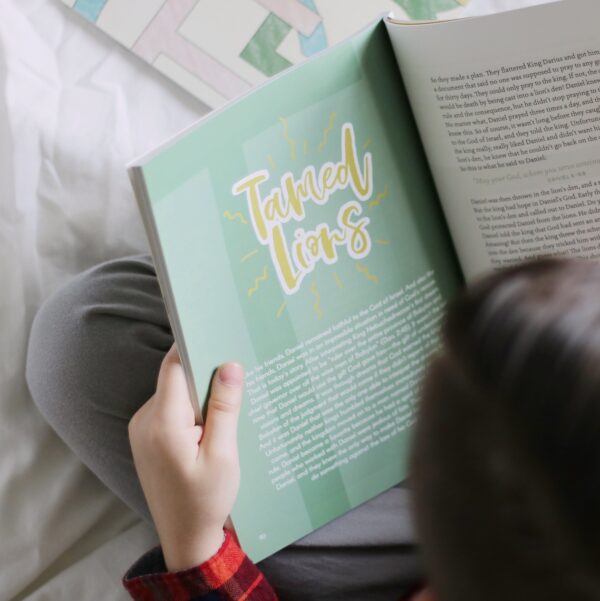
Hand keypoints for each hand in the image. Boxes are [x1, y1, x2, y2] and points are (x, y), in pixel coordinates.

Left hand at [128, 344, 243, 570]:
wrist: (184, 538)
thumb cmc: (206, 500)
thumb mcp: (223, 455)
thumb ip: (224, 408)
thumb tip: (230, 365)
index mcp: (163, 424)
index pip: (174, 368)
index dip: (194, 346)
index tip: (217, 332)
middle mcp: (145, 421)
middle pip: (175, 379)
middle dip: (205, 373)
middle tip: (237, 372)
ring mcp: (142, 429)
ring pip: (174, 393)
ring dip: (199, 394)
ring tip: (230, 403)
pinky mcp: (146, 437)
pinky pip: (170, 408)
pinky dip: (190, 408)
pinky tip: (212, 423)